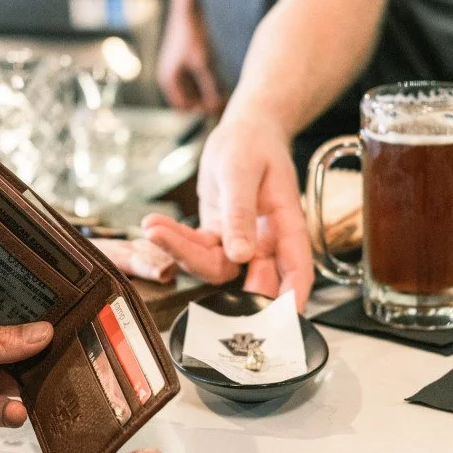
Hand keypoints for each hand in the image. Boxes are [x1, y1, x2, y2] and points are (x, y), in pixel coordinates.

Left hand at [0, 298, 52, 452]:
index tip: (64, 316)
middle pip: (14, 347)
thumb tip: (40, 332)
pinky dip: (9, 411)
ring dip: (29, 384)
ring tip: (43, 384)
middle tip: (65, 354)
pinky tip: (15, 409)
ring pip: (11, 381)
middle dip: (38, 351)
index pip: (2, 310)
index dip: (32, 313)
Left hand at [143, 115, 313, 309]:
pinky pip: (197, 248)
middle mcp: (267, 241)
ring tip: (155, 227)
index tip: (280, 321)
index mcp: (286, 225)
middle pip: (252, 279)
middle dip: (209, 277)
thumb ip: (240, 213)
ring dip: (183, 252)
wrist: (244, 132)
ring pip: (217, 267)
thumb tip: (240, 255)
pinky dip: (175, 239)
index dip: (293, 298)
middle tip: (179, 259)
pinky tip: (155, 224)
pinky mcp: (219, 235)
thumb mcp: (243, 172)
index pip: (297, 269)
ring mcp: (243, 242)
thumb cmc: (253, 145)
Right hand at [157, 0, 223, 112]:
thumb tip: (215, 108)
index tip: (220, 105)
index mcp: (169, 80)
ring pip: (194, 90)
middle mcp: (169, 77)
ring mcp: (175, 69)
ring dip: (208, 91)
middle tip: (226, 99)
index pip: (184, 107)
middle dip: (206, 101)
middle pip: (189, 100)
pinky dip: (207, 81)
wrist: (189, 10)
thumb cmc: (194, 35)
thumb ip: (209, 86)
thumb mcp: (203, 63)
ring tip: (225, 85)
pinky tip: (219, 73)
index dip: (202, 109)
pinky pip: (195, 80)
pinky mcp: (183, 62)